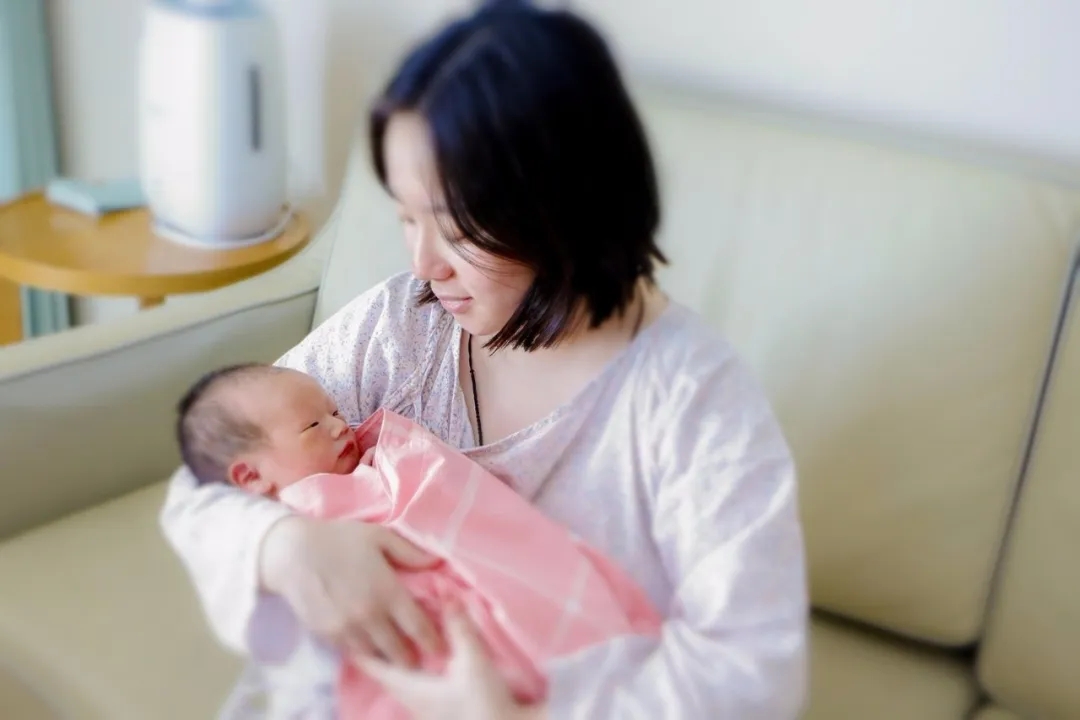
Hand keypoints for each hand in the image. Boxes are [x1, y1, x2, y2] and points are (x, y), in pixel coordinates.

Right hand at [258, 515, 443, 664]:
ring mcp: (347, 629)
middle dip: (411, 659)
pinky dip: (364, 654)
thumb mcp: (379, 536)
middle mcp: (369, 616)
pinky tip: (370, 651)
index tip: (440, 650)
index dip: (433, 642)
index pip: (418, 627)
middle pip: (398, 650)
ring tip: (397, 661)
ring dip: (387, 660)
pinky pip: (352, 652)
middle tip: (421, 662)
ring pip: (375, 655)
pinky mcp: (327, 635)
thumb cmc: (338, 539)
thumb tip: (437, 562)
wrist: (292, 552)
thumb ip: (410, 552)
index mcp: (387, 591)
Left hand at [359, 605, 546, 719]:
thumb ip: (459, 627)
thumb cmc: (484, 705)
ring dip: (396, 665)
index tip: (345, 630)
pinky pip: (418, 691)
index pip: (375, 667)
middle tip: (368, 631)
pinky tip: (426, 667)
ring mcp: (428, 712)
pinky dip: (414, 674)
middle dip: (376, 655)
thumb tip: (446, 592)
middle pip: (385, 676)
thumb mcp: (473, 662)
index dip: (360, 649)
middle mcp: (413, 703)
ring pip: (402, 685)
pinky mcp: (443, 714)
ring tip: (393, 643)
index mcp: (411, 689)